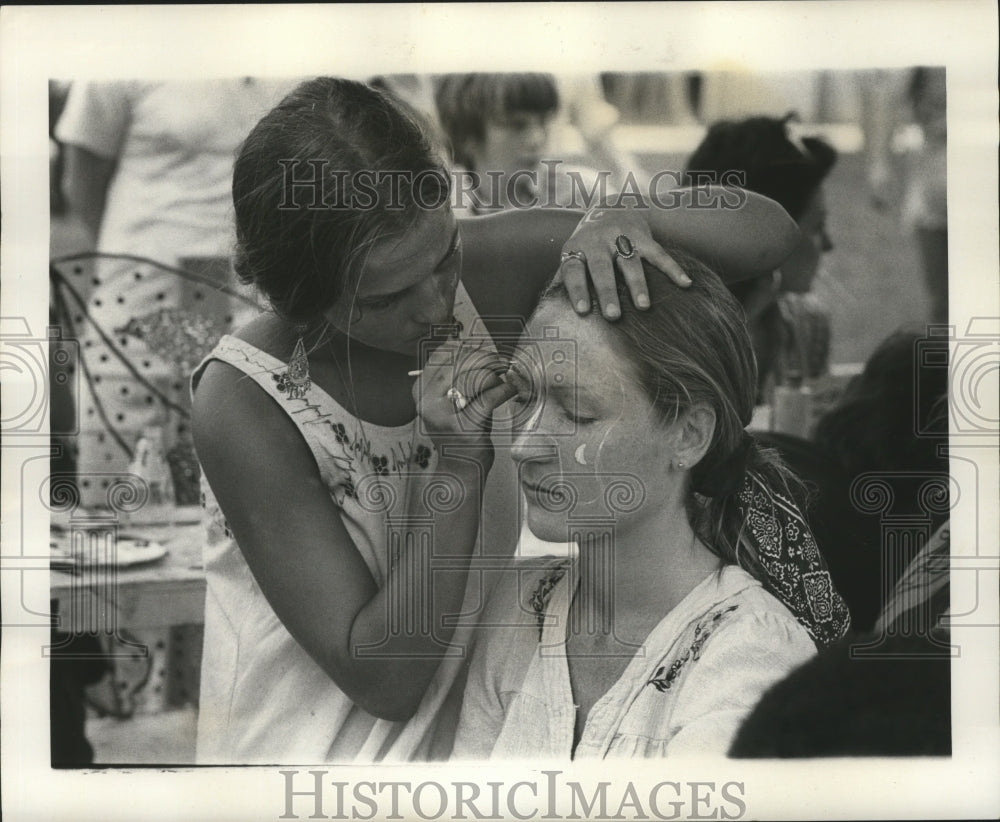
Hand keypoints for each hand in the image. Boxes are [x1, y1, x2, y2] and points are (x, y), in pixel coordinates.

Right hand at [413, 339, 516, 460]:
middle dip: (484, 358)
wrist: (459, 469)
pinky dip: (504, 390)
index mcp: (420, 390)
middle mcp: (426, 401)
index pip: (441, 355)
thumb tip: (481, 350)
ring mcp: (443, 415)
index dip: (465, 347)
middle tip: (501, 361)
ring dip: (495, 373)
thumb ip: (460, 376)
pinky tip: (512, 388)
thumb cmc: (461, 432)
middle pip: (458, 363)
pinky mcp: (464, 426)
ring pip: (472, 377)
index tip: (482, 349)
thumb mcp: (453, 401)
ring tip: (506, 375)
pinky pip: (488, 398)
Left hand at [556, 205, 691, 319]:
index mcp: (576, 248)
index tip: (583, 311)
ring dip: (637, 284)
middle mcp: (597, 240)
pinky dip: (673, 269)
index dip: (577, 290)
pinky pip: (659, 253)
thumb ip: (574, 281)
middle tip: (613, 316)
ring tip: (643, 306)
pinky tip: (685, 284)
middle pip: (602, 268)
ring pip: (630, 261)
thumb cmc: (589, 247)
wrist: (611, 208)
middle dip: (608, 292)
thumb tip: (571, 322)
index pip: (574, 270)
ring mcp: (621, 236)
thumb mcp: (576, 257)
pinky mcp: (643, 235)